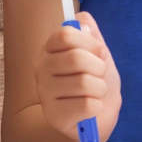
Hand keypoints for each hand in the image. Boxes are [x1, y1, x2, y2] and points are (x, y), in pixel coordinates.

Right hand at [35, 11, 121, 141]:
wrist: (97, 114)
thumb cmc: (95, 78)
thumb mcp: (96, 50)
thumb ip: (90, 32)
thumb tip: (83, 24)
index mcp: (49, 49)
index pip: (66, 35)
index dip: (90, 42)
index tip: (100, 51)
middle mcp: (41, 70)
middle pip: (76, 58)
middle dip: (99, 67)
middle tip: (99, 75)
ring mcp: (45, 94)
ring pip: (84, 82)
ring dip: (100, 88)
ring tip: (95, 92)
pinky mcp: (55, 117)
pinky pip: (87, 104)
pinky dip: (97, 106)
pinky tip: (91, 109)